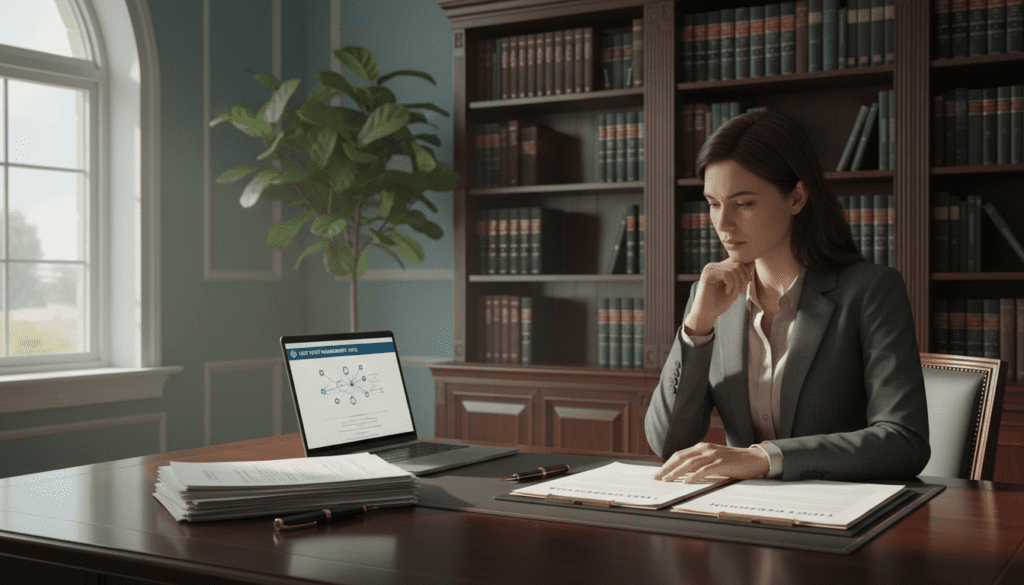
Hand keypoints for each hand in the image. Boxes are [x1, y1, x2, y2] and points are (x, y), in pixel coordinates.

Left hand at [652, 443, 769, 483]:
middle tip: (657, 478)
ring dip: (677, 472)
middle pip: (681, 458)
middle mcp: (705, 449)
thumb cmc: (733, 461)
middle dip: (667, 468)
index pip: (679, 455)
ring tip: (668, 480)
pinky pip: (705, 469)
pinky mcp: (722, 463)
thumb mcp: (713, 459)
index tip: (658, 473)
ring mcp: (714, 455)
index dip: (667, 464)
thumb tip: (683, 473)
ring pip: (690, 463)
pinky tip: (688, 481)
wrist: (754, 459)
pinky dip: (695, 475)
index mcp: (702, 447)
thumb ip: (700, 463)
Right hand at [684, 259, 754, 335]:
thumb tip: (753, 262)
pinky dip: (731, 284)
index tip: (746, 287)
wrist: (707, 313)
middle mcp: (714, 266)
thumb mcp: (735, 287)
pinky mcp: (707, 274)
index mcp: (719, 267)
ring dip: (738, 284)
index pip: (738, 262)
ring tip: (735, 295)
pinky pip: (726, 274)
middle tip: (742, 292)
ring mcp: (709, 269)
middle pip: (737, 265)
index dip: (747, 273)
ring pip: (733, 269)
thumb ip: (742, 275)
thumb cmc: (720, 302)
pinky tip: (727, 292)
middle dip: (743, 279)